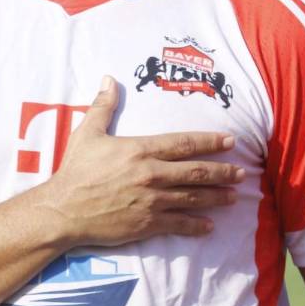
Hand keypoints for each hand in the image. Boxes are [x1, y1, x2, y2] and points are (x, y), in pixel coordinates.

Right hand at [40, 76, 242, 247]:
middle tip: (241, 173)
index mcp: (140, 150)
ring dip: (217, 197)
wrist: (64, 209)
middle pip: (197, 172)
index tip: (230, 141)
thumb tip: (110, 80)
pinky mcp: (147, 223)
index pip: (184, 144)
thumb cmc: (75, 170)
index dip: (210, 141)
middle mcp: (152, 174)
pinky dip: (197, 225)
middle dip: (223, 172)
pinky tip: (209, 225)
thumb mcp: (87, 133)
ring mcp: (152, 201)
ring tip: (233, 197)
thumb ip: (103, 107)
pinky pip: (179, 224)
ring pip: (193, 198)